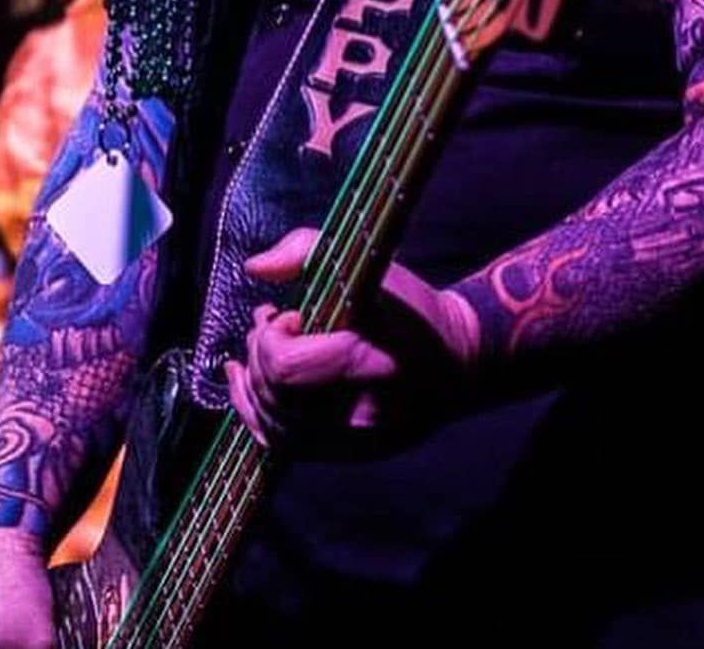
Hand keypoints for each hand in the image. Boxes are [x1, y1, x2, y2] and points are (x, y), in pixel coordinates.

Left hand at [224, 227, 479, 453]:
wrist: (456, 362)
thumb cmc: (413, 310)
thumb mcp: (371, 263)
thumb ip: (307, 249)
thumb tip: (255, 267)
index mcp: (372, 363)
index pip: (286, 367)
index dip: (272, 337)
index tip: (291, 314)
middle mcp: (359, 414)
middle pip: (273, 394)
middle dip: (259, 352)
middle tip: (273, 322)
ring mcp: (350, 442)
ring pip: (270, 422)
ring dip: (254, 379)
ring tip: (266, 346)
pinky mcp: (344, 454)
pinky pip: (279, 444)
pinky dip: (255, 411)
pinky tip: (247, 381)